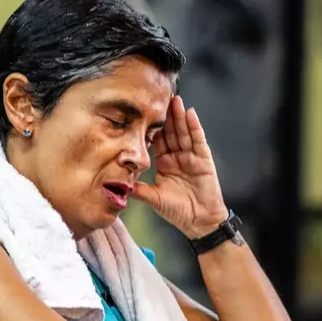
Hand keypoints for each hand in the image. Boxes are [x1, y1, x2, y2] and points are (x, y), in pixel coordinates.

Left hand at [132, 96, 229, 237]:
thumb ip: (138, 189)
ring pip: (184, 132)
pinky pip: (198, 140)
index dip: (150, 127)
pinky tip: (190, 114)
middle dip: (166, 116)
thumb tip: (118, 184)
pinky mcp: (204, 160)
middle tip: (159, 98)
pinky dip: (194, 127)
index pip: (156, 141)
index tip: (142, 112)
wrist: (199, 222)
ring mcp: (191, 157)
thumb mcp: (153, 198)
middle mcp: (177, 157)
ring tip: (174, 100)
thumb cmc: (178, 212)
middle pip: (170, 132)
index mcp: (164, 163)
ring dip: (179, 116)